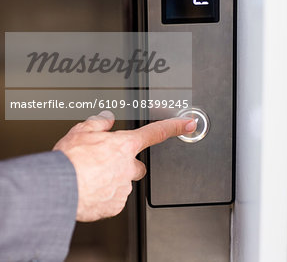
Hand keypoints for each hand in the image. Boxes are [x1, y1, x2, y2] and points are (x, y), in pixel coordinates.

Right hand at [53, 110, 195, 221]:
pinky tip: (91, 190)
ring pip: (124, 183)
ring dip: (113, 180)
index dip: (174, 127)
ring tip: (92, 177)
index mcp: (124, 145)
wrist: (61, 188)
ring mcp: (123, 187)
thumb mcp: (81, 130)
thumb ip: (99, 123)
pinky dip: (105, 195)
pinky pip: (114, 199)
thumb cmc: (70, 159)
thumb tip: (107, 119)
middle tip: (108, 163)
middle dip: (127, 164)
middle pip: (138, 165)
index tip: (187, 124)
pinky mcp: (115, 205)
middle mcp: (128, 166)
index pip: (155, 132)